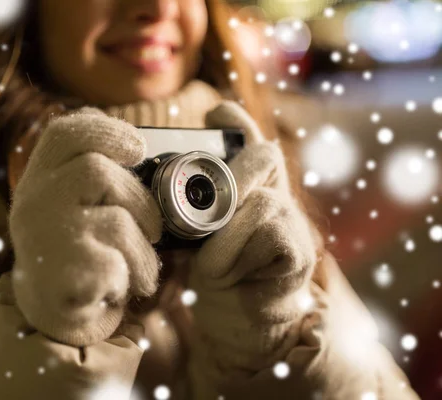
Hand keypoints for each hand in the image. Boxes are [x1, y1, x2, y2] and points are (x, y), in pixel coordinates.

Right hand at [8, 107, 162, 346]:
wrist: (54, 313)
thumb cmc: (78, 250)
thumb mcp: (75, 204)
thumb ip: (96, 174)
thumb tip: (142, 147)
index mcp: (40, 179)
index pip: (64, 134)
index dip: (106, 130)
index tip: (139, 146)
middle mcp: (35, 202)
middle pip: (96, 171)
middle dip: (139, 199)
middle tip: (154, 226)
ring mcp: (46, 238)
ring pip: (118, 220)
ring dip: (143, 245)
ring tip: (143, 266)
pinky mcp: (65, 274)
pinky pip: (119, 261)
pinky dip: (134, 273)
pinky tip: (121, 285)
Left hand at [188, 101, 317, 368]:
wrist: (242, 324)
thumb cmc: (216, 274)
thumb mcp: (194, 235)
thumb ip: (188, 208)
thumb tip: (148, 185)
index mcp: (249, 189)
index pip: (248, 143)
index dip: (236, 124)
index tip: (215, 113)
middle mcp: (275, 196)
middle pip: (263, 158)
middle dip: (229, 174)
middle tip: (203, 202)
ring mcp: (291, 222)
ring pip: (261, 200)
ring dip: (224, 229)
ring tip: (205, 257)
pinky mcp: (299, 252)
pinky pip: (268, 232)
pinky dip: (234, 252)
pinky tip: (221, 272)